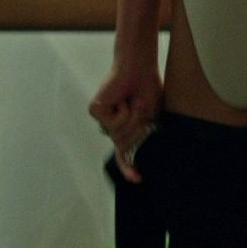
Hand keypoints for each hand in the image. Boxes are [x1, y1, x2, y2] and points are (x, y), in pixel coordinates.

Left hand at [88, 65, 162, 182]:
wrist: (139, 68)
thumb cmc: (146, 90)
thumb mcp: (150, 119)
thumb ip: (143, 137)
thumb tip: (136, 155)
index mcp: (124, 129)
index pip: (123, 155)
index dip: (129, 168)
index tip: (137, 179)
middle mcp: (111, 126)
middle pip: (124, 144)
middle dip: (137, 130)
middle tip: (141, 109)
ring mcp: (102, 119)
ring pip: (119, 134)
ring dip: (132, 118)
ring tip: (132, 101)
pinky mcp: (96, 110)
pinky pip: (113, 123)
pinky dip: (123, 111)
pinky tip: (122, 99)